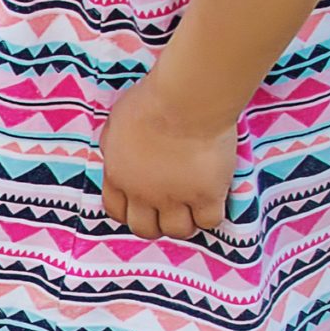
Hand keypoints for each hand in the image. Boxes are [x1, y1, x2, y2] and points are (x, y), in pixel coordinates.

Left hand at [99, 72, 238, 240]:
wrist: (186, 99)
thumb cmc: (152, 100)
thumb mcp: (117, 121)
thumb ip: (114, 144)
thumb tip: (116, 154)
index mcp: (119, 176)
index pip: (117, 211)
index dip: (131, 213)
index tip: (143, 208)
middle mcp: (143, 193)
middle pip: (145, 229)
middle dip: (157, 224)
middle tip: (171, 211)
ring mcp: (175, 197)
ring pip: (178, 230)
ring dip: (186, 223)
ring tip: (195, 208)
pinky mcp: (206, 195)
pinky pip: (210, 221)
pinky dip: (212, 213)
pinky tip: (215, 198)